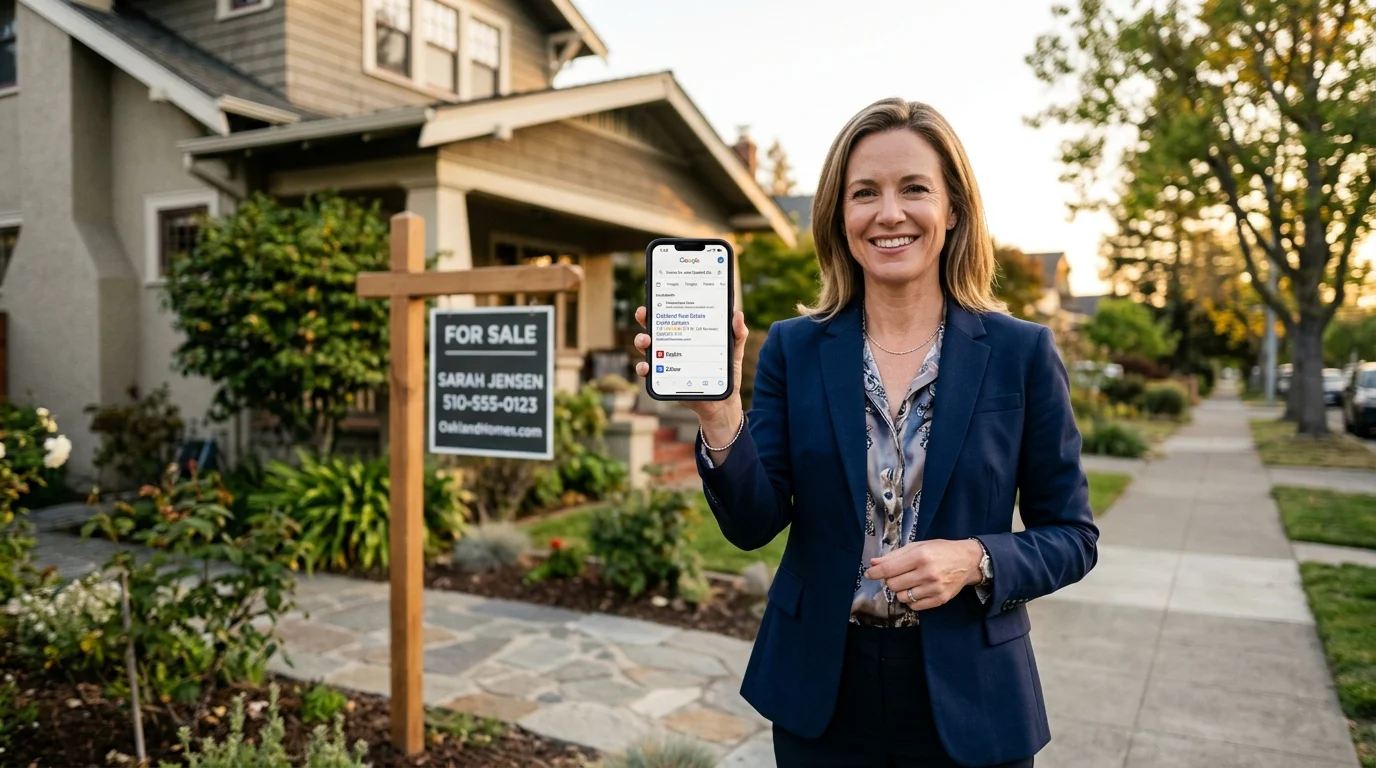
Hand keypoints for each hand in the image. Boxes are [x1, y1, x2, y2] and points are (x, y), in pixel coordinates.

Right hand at [632, 306, 748, 443]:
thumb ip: (737, 334)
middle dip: (645, 319)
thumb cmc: (726, 373)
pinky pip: (649, 373)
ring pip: (647, 349)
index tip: (654, 300)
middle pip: (654, 329)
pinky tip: (646, 366)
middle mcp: (674, 346)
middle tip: (644, 315)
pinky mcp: (665, 379)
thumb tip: (738, 314)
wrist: (723, 402)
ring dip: (641, 342)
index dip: (661, 307)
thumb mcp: (734, 352)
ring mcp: (667, 363)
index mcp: (689, 335)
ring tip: (646, 341)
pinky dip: (643, 368)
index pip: (673, 317)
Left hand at [864, 539, 983, 611]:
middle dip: (890, 580)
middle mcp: (927, 573)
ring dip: (901, 590)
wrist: (967, 560)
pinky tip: (917, 589)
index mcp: (920, 557)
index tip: (868, 573)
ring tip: (909, 582)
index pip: (889, 569)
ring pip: (902, 597)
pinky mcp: (940, 600)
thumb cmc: (941, 550)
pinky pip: (914, 606)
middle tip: (897, 574)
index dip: (875, 573)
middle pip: (893, 585)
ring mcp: (934, 588)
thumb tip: (874, 563)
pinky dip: (911, 599)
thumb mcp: (918, 546)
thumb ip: (895, 555)